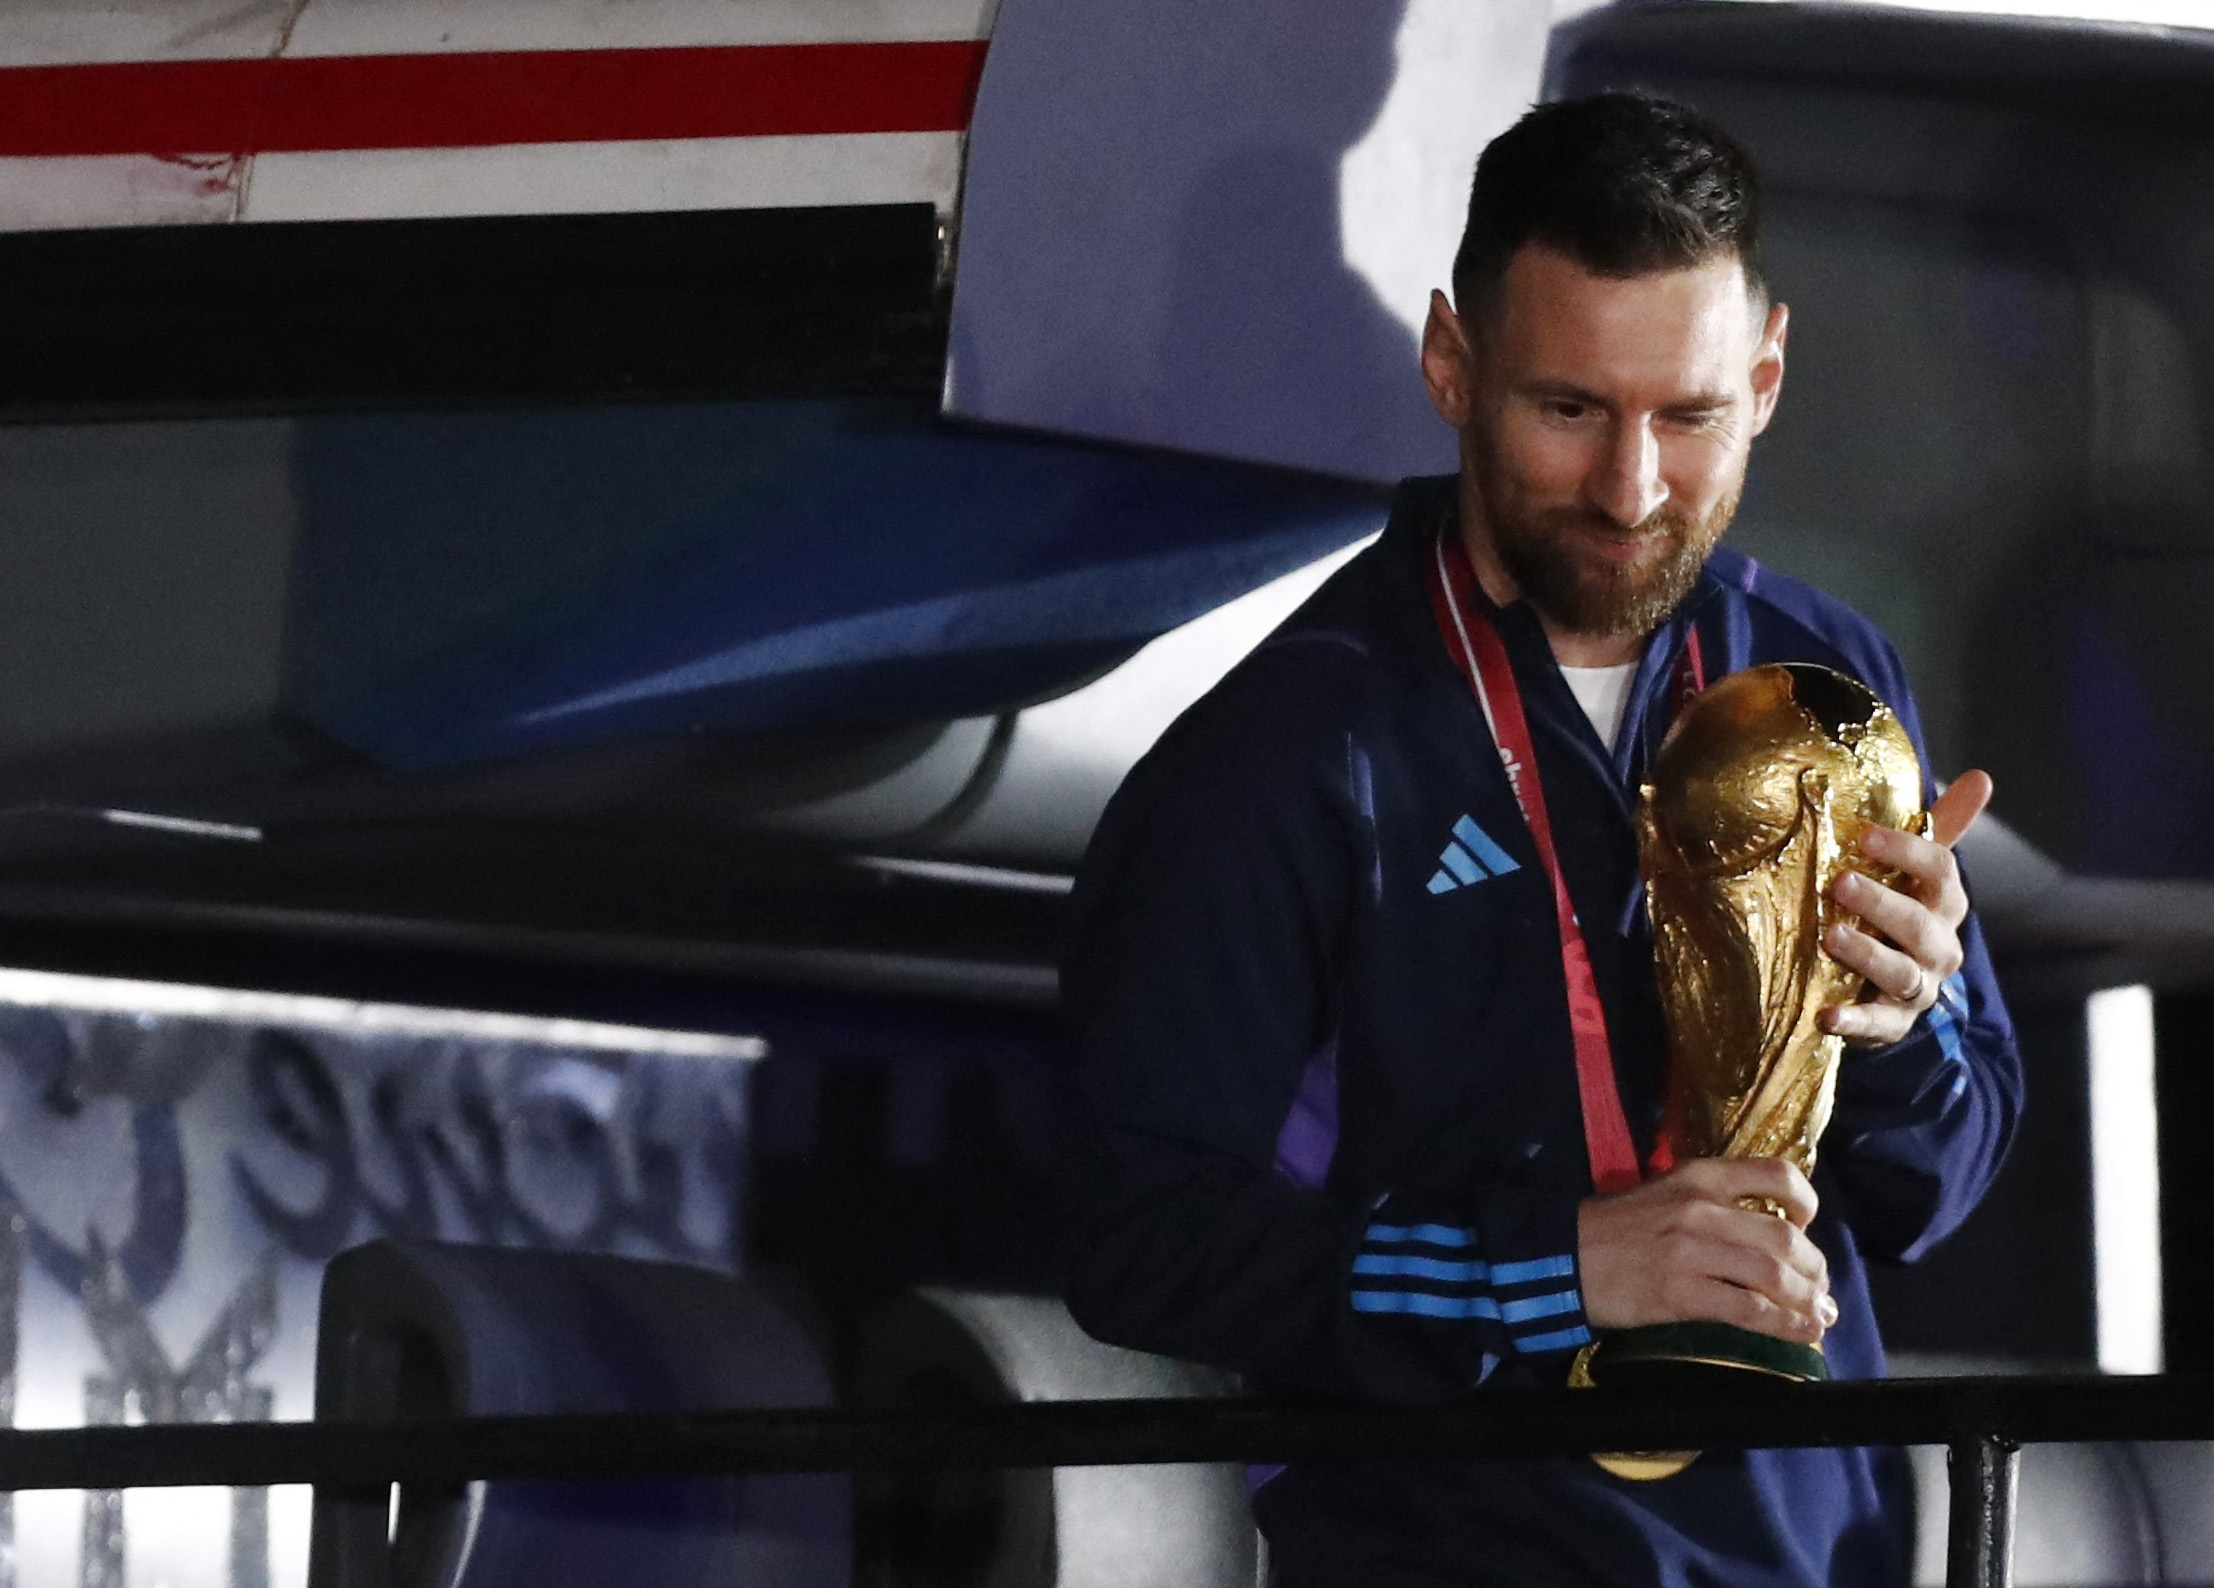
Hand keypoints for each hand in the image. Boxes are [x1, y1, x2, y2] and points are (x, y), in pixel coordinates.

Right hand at [1577, 1158, 1835, 1343]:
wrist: (1563, 1257)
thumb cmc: (1617, 1228)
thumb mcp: (1665, 1193)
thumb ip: (1714, 1202)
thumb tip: (1771, 1234)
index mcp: (1699, 1176)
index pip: (1776, 1175)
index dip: (1806, 1203)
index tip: (1806, 1226)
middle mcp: (1701, 1208)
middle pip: (1785, 1238)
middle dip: (1814, 1269)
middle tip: (1819, 1288)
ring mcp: (1691, 1252)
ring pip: (1774, 1276)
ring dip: (1807, 1300)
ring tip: (1818, 1315)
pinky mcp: (1681, 1294)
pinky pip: (1750, 1311)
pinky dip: (1787, 1325)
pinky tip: (1803, 1333)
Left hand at [1821, 770, 1992, 1046]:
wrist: (1893, 991)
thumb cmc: (1899, 914)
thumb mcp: (1917, 873)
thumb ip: (1940, 828)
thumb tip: (1982, 776)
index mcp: (1944, 903)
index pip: (1940, 871)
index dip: (1906, 851)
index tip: (1864, 835)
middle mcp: (1939, 946)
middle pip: (1919, 923)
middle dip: (1882, 903)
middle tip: (1840, 883)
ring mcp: (1919, 988)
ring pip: (1902, 972)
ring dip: (1868, 955)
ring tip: (1830, 937)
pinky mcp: (1893, 1024)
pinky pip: (1878, 1025)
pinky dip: (1855, 1022)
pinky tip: (1827, 1015)